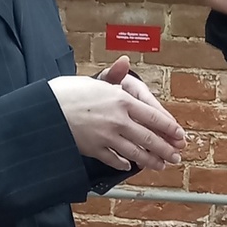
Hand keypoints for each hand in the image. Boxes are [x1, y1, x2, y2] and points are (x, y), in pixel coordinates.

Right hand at [50, 60, 185, 173]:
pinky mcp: (94, 149)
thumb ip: (114, 76)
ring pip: (135, 153)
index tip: (179, 135)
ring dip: (150, 161)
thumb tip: (125, 61)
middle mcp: (118, 120)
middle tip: (176, 157)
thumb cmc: (69, 92)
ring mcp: (107, 137)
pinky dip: (123, 163)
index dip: (169, 129)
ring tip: (160, 165)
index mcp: (122, 101)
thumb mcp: (94, 80)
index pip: (153, 117)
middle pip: (149, 138)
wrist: (46, 110)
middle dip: (166, 150)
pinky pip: (113, 159)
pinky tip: (128, 165)